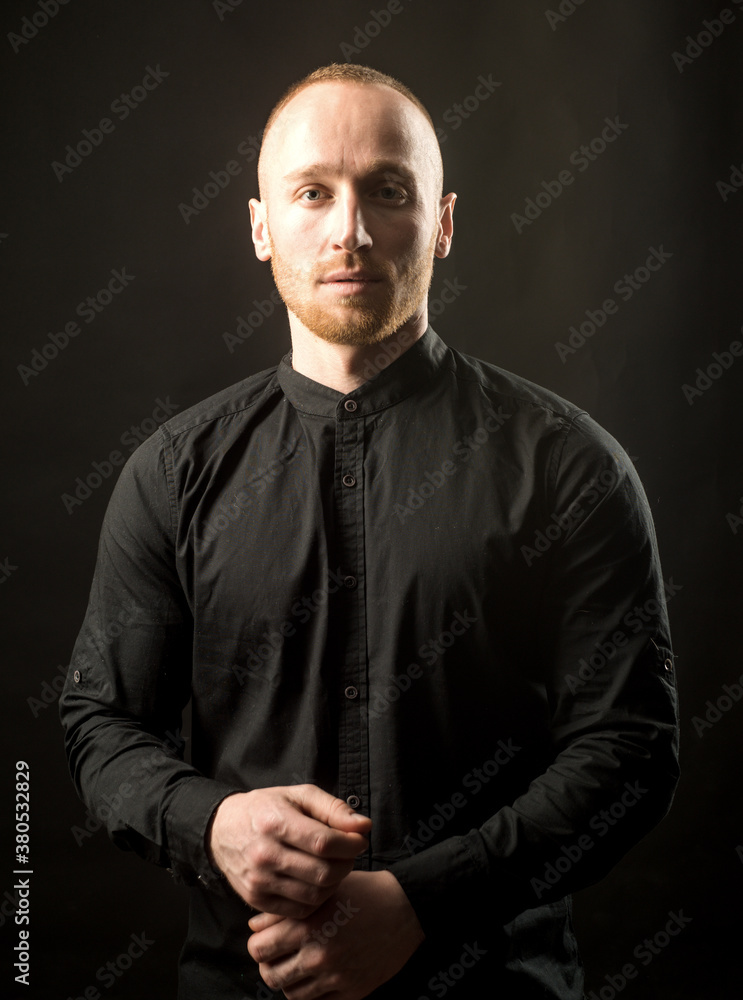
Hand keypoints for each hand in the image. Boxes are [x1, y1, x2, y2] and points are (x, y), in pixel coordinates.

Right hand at [207, 784, 371, 917]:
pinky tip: (317, 881)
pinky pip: (300, 910)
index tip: (359, 839)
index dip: (350, 844)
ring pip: (315, 895)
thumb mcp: (299, 795)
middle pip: (323, 872)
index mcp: (275, 823)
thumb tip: (364, 826)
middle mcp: (265, 855)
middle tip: (348, 854)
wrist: (222, 830)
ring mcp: (259, 882)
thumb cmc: (266, 808)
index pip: (324, 842)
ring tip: (334, 866)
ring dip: (335, 882)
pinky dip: (317, 898)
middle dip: (347, 864)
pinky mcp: (257, 901)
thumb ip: (333, 808)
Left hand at [247, 870, 425, 999]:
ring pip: (291, 993)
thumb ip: (285, 910)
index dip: (258, 944)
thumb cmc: (363, 893)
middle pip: (271, 976)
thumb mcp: (323, 892)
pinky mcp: (351, 992)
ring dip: (290, 980)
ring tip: (297, 964)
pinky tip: (317, 974)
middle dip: (270, 965)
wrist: (405, 909)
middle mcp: (318, 954)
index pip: (259, 949)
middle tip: (277, 955)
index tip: (264, 939)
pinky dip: (311, 992)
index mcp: (308, 925)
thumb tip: (254, 927)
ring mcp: (335, 977)